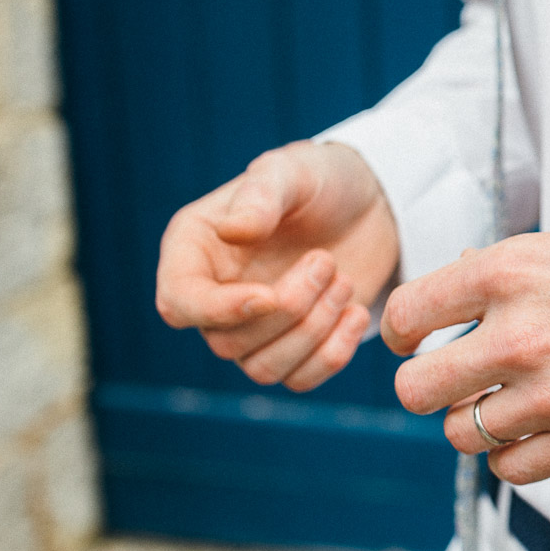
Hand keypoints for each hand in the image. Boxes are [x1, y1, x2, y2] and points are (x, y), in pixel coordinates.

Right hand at [155, 142, 398, 390]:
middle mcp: (214, 295)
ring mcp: (253, 326)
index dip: (219, 311)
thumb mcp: (293, 170)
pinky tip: (356, 312)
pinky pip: (298, 379)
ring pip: (262, 369)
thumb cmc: (320, 179)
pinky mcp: (295, 346)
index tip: (269, 295)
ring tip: (344, 282)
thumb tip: (233, 231)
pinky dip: (332, 355)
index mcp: (194, 252)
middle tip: (327, 261)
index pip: (179, 304)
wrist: (370, 203)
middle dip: (289, 310)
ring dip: (312, 332)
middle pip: (228, 343)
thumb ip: (262, 195)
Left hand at [380, 212, 549, 484]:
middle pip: (416, 388)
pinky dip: (514, 456)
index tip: (415, 337)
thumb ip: (516, 269)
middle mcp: (520, 335)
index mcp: (513, 271)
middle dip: (428, 384)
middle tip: (452, 378)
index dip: (401, 330)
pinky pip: (512, 470)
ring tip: (505, 403)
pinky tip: (536, 431)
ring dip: (475, 421)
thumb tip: (462, 283)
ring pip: (462, 434)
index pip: (406, 314)